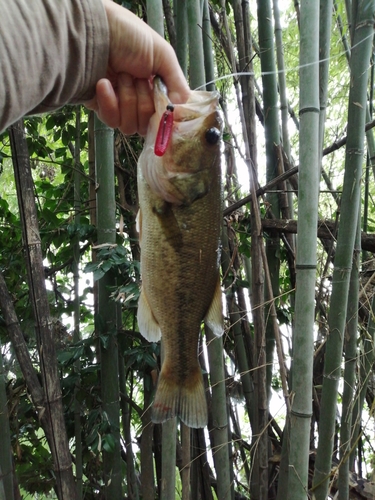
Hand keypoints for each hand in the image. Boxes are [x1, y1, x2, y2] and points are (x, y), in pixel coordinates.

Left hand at [85, 0, 189, 135]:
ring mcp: (120, 105)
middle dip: (144, 102)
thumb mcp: (162, 54)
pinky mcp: (101, 108)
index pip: (165, 115)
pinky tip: (104, 83)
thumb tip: (181, 109)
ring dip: (128, 99)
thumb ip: (177, 83)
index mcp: (156, 86)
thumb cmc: (128, 36)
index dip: (164, 115)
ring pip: (131, 126)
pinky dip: (110, 103)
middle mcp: (139, 98)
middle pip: (149, 125)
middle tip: (137, 79)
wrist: (92, 33)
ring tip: (121, 76)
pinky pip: (112, 121)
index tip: (164, 107)